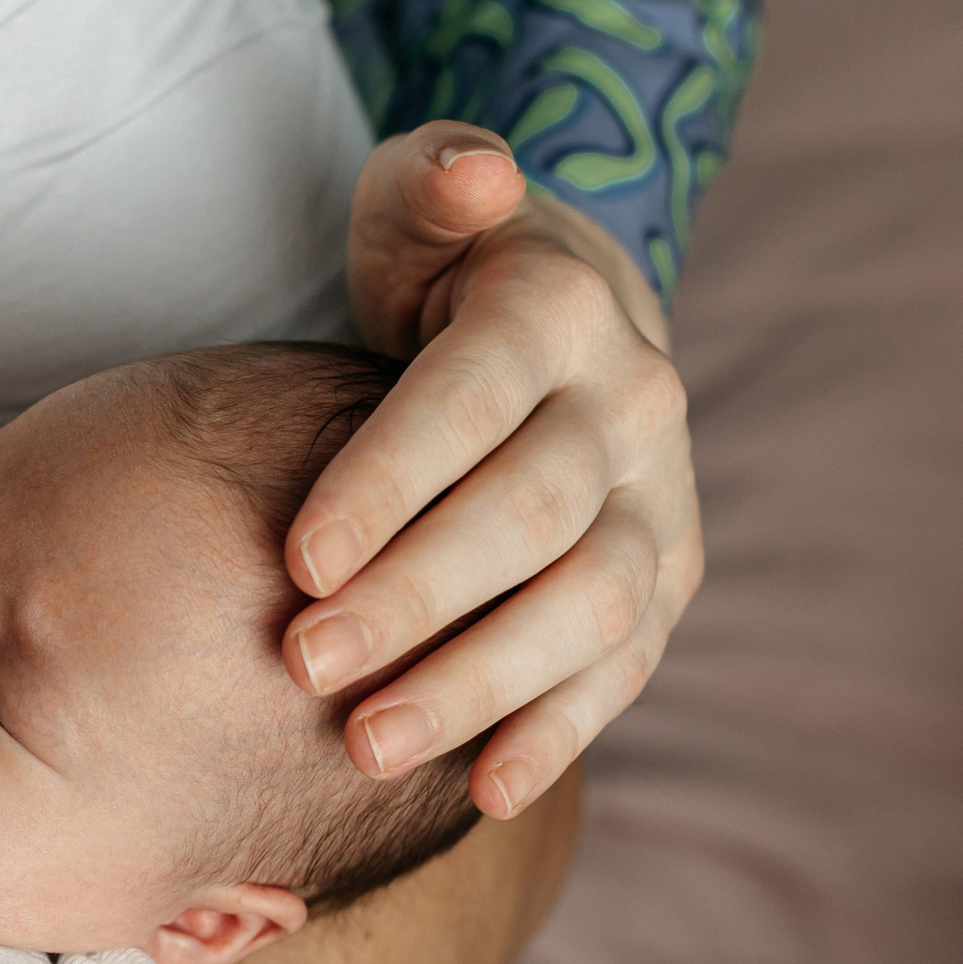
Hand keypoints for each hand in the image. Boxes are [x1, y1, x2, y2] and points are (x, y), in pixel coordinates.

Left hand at [282, 120, 701, 818]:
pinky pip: (624, 669)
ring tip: (367, 745)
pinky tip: (482, 790)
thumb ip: (432, 182)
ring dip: (481, 684)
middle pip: (533, 516)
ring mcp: (658, 500)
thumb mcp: (420, 197)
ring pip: (592, 606)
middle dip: (416, 598)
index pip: (476, 402)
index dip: (390, 482)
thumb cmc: (444, 261)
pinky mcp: (663, 578)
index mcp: (563, 309)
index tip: (299, 560)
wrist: (547, 314)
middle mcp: (633, 405)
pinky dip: (559, 734)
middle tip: (303, 664)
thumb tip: (477, 173)